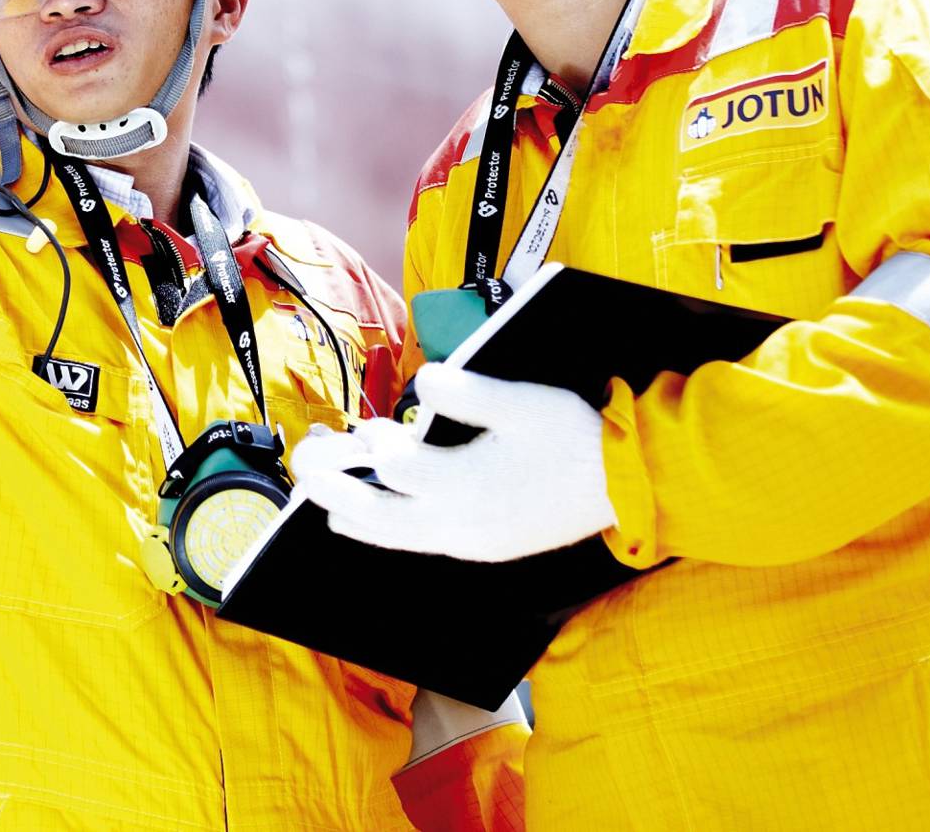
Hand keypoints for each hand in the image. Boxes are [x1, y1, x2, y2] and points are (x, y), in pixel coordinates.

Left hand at [295, 363, 614, 561]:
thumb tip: (426, 383)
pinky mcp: (482, 547)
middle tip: (304, 468)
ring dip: (354, 517)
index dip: (372, 446)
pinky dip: (387, 534)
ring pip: (394, 538)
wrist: (625, 487)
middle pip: (377, 515)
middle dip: (335, 491)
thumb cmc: (574, 437)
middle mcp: (459, 521)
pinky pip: (419, 545)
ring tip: (323, 505)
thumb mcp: (525, 402)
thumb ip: (470, 394)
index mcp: (465, 483)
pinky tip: (372, 524)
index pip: (395, 469)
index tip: (363, 429)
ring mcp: (469, 541)